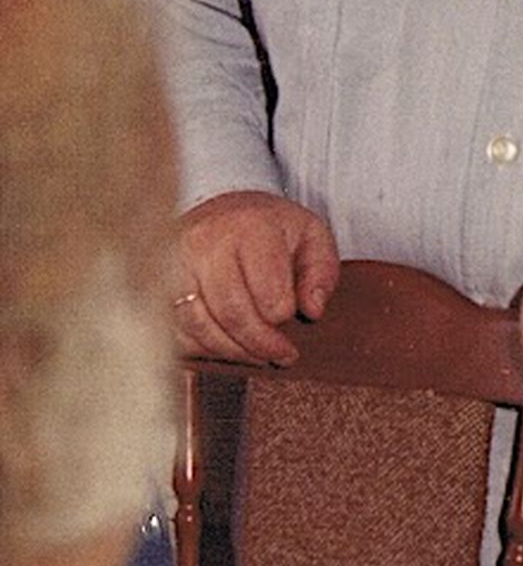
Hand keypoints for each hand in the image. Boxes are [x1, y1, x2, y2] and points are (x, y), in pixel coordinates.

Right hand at [174, 190, 340, 363]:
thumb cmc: (270, 228)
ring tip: (258, 354)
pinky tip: (228, 346)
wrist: (222, 210)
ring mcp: (175, 266)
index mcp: (250, 228)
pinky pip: (178, 331)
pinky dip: (205, 348)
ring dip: (234, 351)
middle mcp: (206, 244)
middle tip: (282, 354)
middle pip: (233, 314)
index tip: (293, 318)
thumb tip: (313, 310)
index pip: (268, 292)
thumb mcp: (311, 237)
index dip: (283, 314)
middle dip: (261, 343)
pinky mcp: (157, 286)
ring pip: (201, 327)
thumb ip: (321, 273)